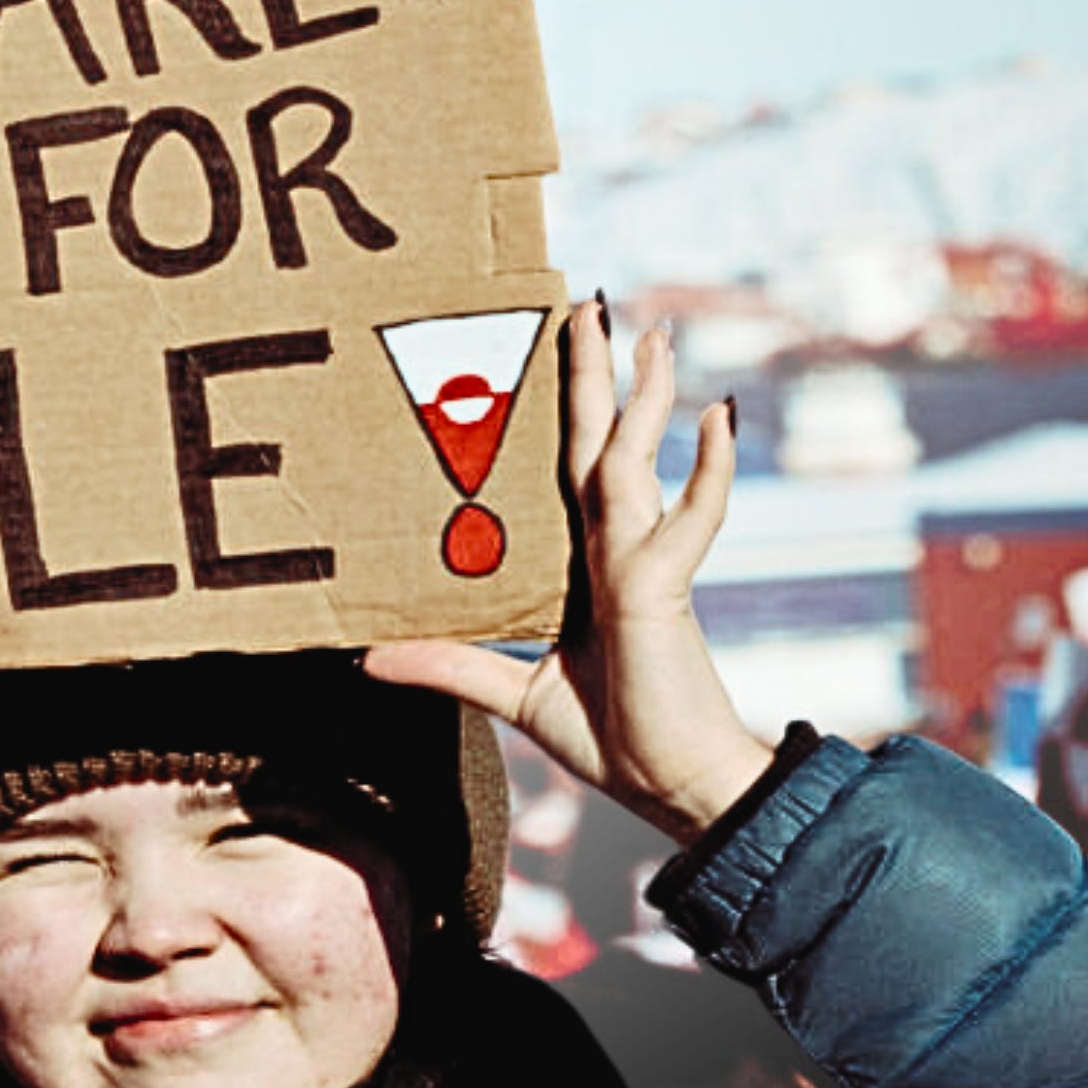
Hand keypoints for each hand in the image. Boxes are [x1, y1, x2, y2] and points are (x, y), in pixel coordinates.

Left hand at [367, 301, 776, 843]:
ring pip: (634, 462)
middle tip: (591, 304)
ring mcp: (641, 562)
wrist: (675, 784)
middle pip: (599, 444)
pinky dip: (706, 469)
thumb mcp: (513, 693)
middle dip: (596, 376)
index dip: (563, 412)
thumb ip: (449, 666)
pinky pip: (686, 517)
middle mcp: (613, 550)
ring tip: (647, 335)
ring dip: (643, 396)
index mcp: (584, 565)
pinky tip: (720, 415)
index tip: (554, 349)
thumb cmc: (615, 737)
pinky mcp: (662, 587)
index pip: (568, 471)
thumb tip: (366, 655)